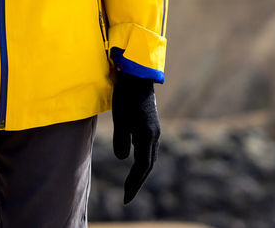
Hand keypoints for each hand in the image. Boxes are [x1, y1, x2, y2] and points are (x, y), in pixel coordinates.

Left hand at [111, 69, 159, 204]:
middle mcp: (154, 136)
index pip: (142, 167)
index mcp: (148, 137)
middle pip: (148, 165)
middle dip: (137, 182)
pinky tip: (131, 158)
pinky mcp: (148, 124)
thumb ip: (122, 140)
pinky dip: (139, 157)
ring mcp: (153, 130)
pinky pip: (146, 146)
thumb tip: (124, 159)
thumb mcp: (120, 119)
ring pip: (148, 156)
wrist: (137, 76)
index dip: (134, 184)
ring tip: (131, 183)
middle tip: (127, 196)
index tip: (126, 198)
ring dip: (139, 171)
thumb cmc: (126, 97)